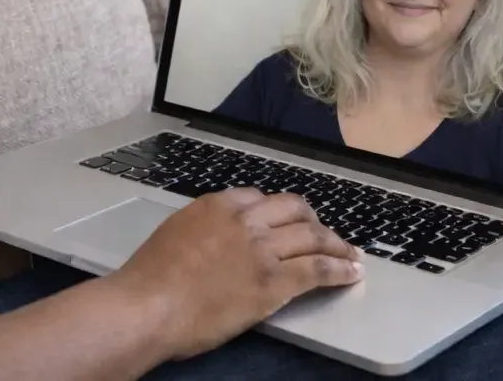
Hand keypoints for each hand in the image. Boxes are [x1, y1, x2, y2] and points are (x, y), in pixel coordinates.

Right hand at [113, 188, 363, 360]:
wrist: (151, 305)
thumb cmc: (151, 278)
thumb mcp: (175, 234)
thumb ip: (201, 229)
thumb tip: (213, 239)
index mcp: (217, 205)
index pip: (261, 198)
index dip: (280, 211)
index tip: (288, 221)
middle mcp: (245, 220)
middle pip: (294, 210)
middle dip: (314, 221)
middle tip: (324, 234)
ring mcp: (263, 250)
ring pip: (313, 238)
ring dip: (336, 245)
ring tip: (349, 254)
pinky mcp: (276, 282)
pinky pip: (318, 269)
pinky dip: (340, 270)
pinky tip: (351, 274)